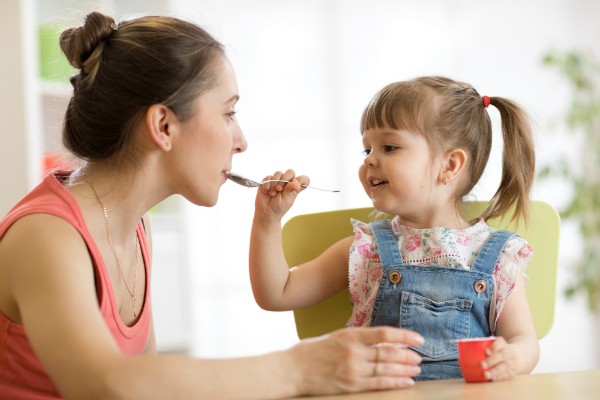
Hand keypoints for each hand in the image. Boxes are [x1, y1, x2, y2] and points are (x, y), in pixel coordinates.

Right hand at [254, 169, 308, 218]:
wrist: (267, 212)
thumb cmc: (279, 207)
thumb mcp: (287, 199)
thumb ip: (291, 189)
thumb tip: (297, 184)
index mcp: (295, 187)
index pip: (304, 179)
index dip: (302, 180)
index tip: (296, 187)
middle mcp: (287, 182)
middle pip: (290, 172)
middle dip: (284, 180)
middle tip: (279, 189)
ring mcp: (278, 180)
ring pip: (278, 173)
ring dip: (274, 183)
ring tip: (272, 194)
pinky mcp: (268, 181)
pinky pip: (268, 177)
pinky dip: (267, 184)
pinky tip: (267, 192)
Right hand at [289, 326, 423, 394]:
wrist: (293, 369)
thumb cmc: (313, 351)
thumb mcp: (336, 337)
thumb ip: (358, 338)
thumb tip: (383, 341)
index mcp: (350, 335)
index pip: (384, 333)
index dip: (404, 336)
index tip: (418, 338)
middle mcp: (353, 352)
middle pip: (388, 353)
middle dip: (407, 355)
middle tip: (420, 357)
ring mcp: (353, 370)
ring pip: (386, 369)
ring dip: (405, 369)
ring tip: (416, 369)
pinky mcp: (351, 386)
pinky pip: (378, 384)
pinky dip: (395, 382)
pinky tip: (406, 382)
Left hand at [481, 336, 518, 380]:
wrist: (519, 356)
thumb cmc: (498, 351)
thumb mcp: (493, 346)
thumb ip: (479, 349)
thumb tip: (460, 358)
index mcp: (503, 344)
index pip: (500, 343)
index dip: (494, 347)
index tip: (486, 352)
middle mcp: (509, 352)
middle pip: (502, 355)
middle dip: (492, 360)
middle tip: (482, 364)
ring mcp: (512, 362)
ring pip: (505, 366)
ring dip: (495, 371)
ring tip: (486, 375)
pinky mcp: (513, 372)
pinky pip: (507, 375)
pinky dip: (500, 377)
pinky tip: (493, 379)